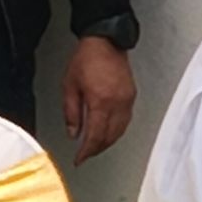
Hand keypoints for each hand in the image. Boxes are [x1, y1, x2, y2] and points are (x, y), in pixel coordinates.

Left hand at [64, 36, 135, 164]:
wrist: (106, 42)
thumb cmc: (87, 59)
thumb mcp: (69, 86)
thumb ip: (71, 112)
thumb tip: (74, 133)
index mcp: (100, 102)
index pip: (95, 136)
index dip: (86, 151)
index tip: (79, 159)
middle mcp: (117, 103)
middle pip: (110, 137)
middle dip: (97, 149)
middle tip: (86, 155)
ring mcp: (127, 100)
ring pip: (120, 131)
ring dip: (108, 142)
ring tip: (96, 146)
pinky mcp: (131, 96)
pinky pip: (126, 120)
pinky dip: (117, 131)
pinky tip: (109, 132)